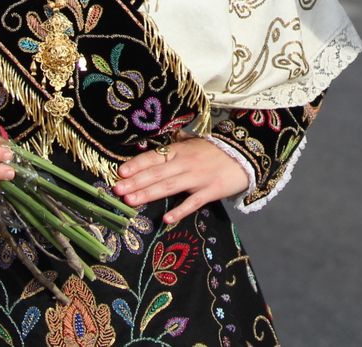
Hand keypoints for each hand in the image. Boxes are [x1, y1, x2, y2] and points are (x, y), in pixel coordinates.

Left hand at [113, 138, 249, 225]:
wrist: (246, 155)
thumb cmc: (215, 150)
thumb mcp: (194, 142)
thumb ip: (175, 144)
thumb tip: (154, 144)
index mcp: (180, 150)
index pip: (154, 157)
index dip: (137, 164)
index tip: (120, 172)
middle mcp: (186, 163)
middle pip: (157, 173)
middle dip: (136, 182)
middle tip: (116, 190)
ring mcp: (198, 178)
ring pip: (169, 187)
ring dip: (149, 194)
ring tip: (130, 201)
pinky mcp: (210, 192)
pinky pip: (193, 202)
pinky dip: (180, 210)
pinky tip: (166, 219)